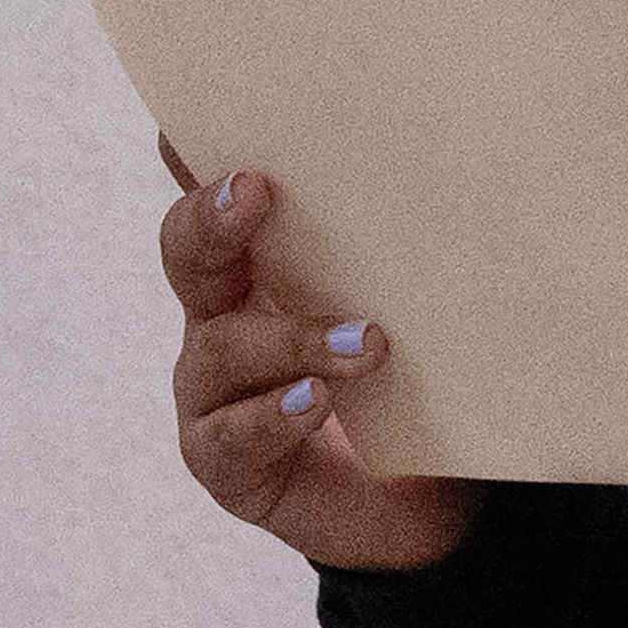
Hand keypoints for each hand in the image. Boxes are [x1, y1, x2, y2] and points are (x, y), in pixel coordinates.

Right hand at [158, 151, 476, 574]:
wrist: (423, 508)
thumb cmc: (412, 389)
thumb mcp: (407, 306)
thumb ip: (400, 247)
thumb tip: (440, 155)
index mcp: (256, 270)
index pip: (217, 198)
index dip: (202, 159)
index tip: (212, 119)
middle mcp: (220, 321)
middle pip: (187, 254)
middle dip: (214, 219)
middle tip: (259, 191)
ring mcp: (213, 395)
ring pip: (222, 349)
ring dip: (292, 337)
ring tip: (366, 341)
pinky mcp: (225, 464)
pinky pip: (232, 434)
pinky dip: (276, 413)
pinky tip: (318, 400)